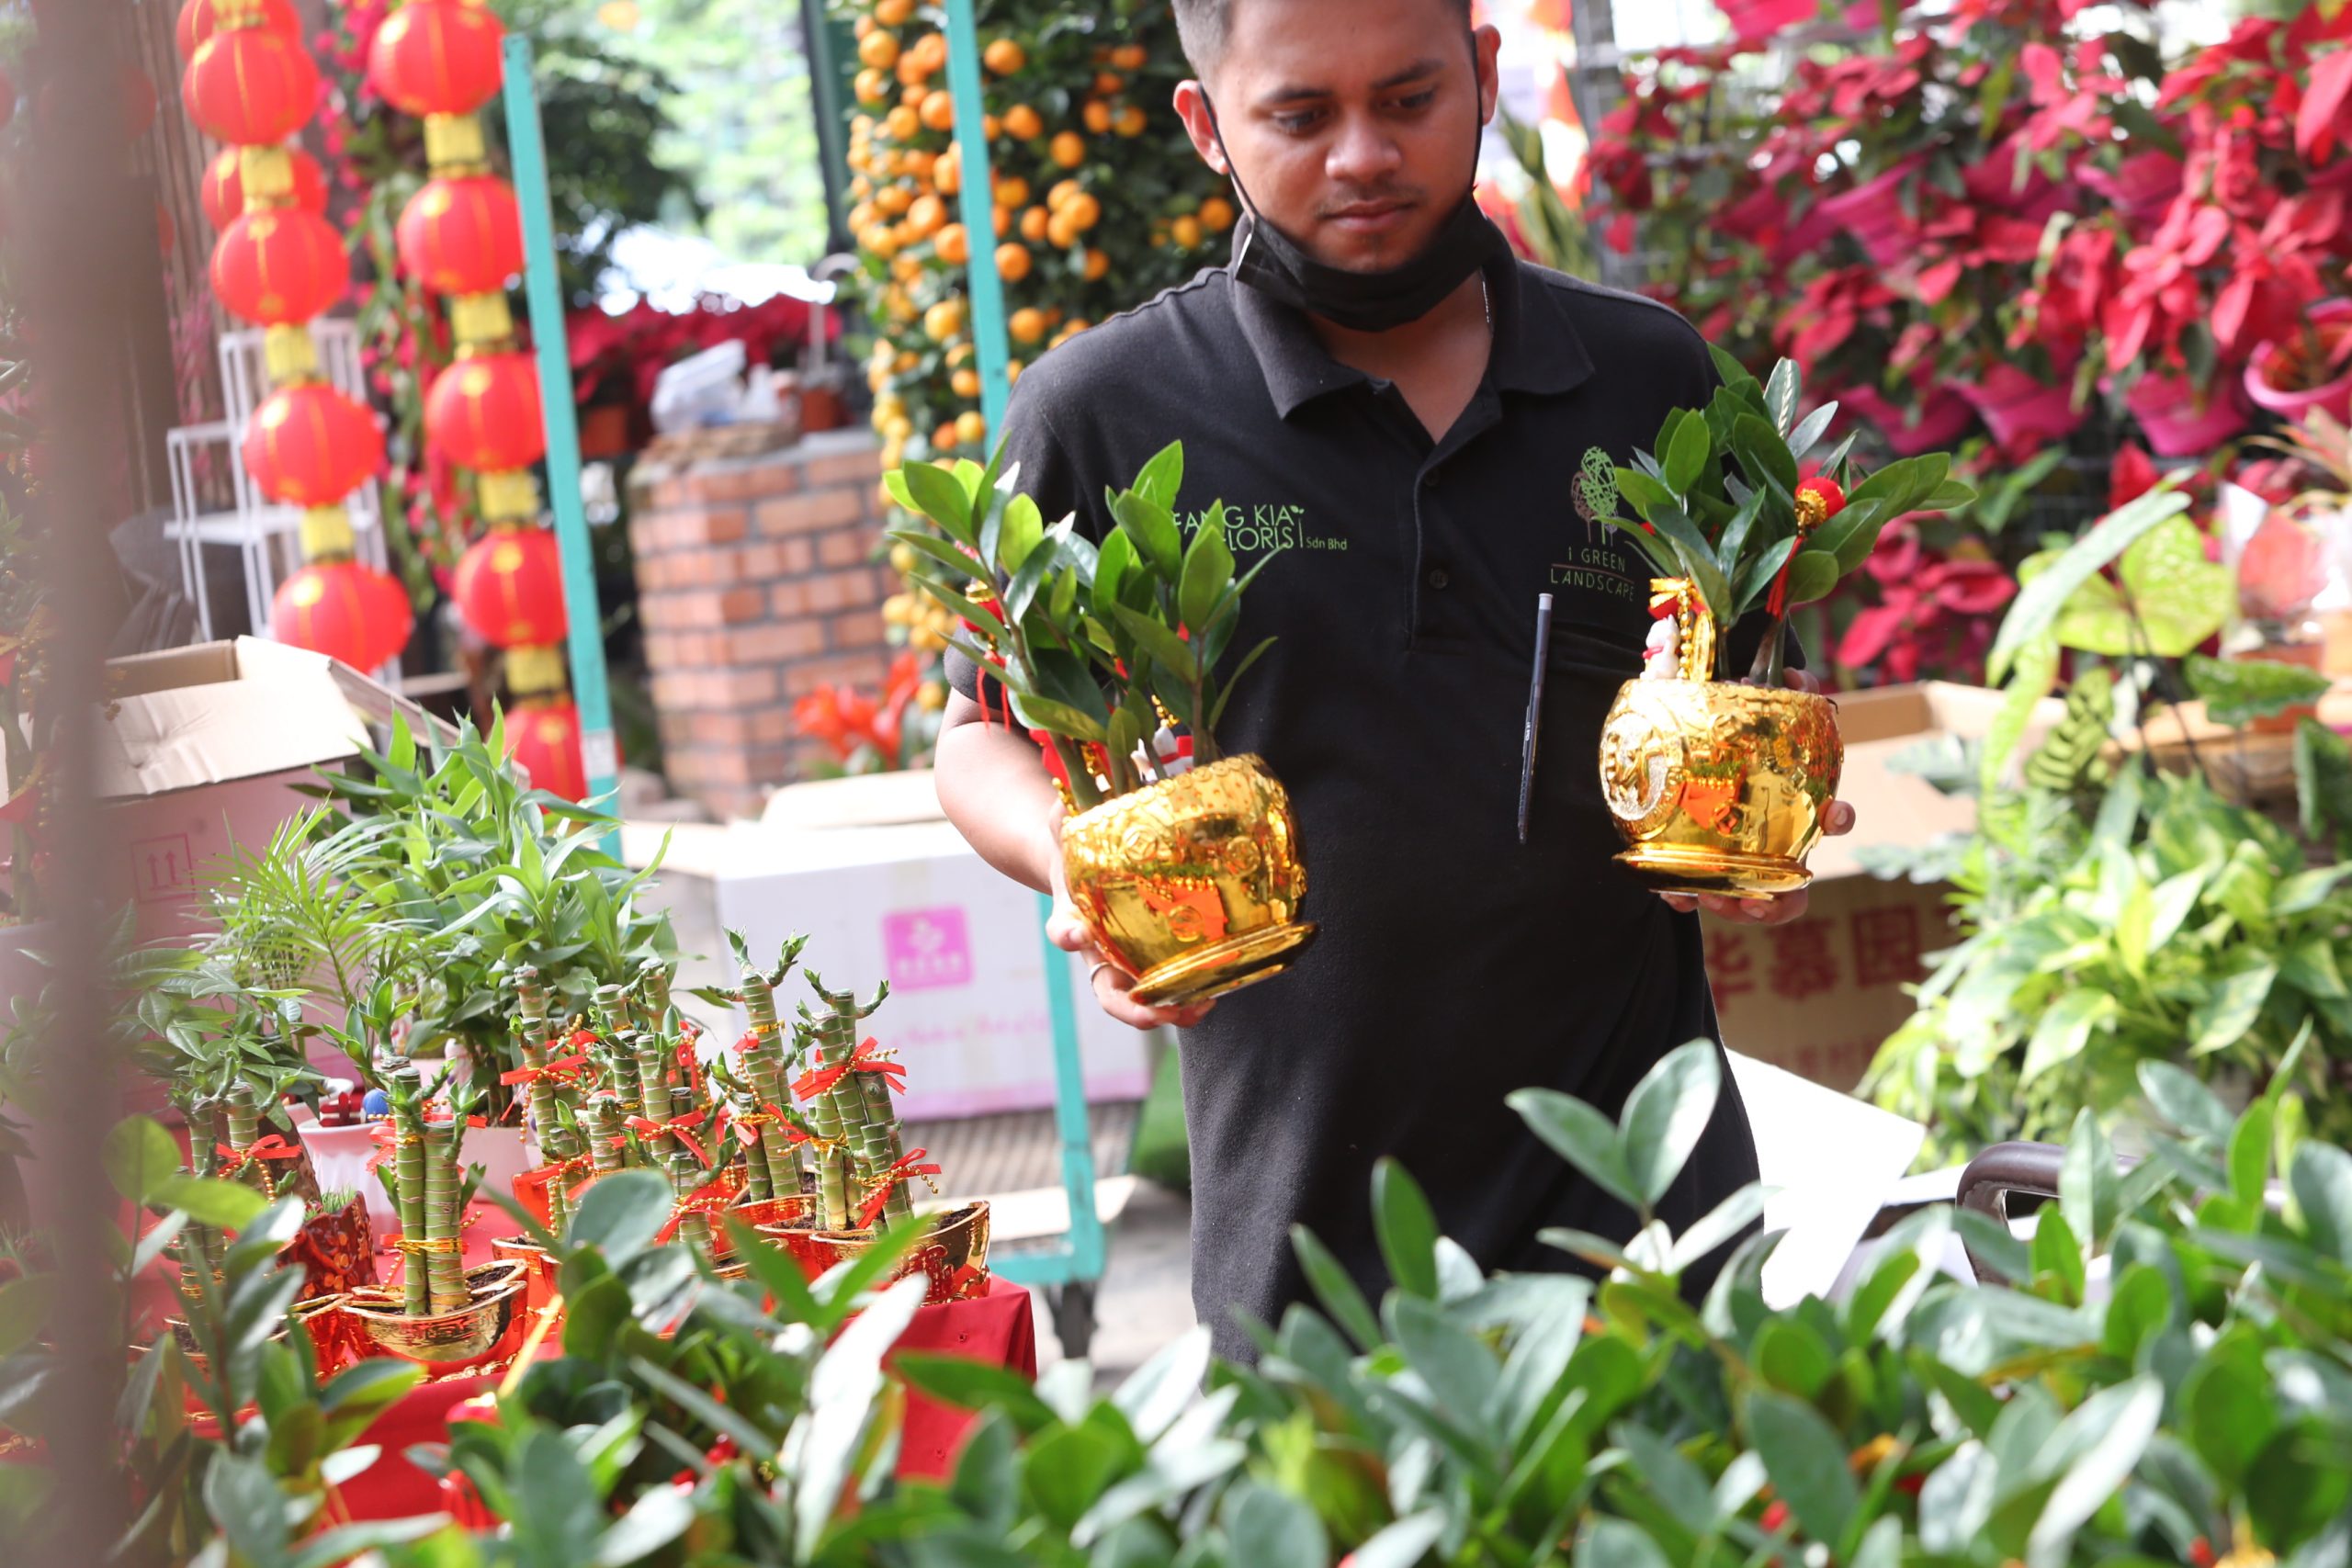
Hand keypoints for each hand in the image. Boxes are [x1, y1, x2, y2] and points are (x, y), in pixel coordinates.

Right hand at [1043, 810, 1214, 1031]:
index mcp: (1072, 919)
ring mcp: (1127, 963)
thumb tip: (1067, 799)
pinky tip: (1215, 990)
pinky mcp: (1155, 961)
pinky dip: (1190, 995)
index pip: (1063, 931)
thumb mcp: (1064, 827)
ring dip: (1170, 1010)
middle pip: (1109, 993)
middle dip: (1132, 1009)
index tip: (1077, 934)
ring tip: (1198, 1006)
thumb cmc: (1074, 847)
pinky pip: (1170, 988)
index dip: (1069, 936)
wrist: (1083, 862)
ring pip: (1143, 1002)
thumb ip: (1063, 816)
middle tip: (1154, 1013)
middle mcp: (1099, 952)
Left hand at [1658, 667, 1854, 927]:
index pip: (1830, 812)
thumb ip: (1762, 683)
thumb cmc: (1713, 717)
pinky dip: (1690, 898)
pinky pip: (1702, 891)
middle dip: (1787, 896)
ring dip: (1746, 907)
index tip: (1835, 817)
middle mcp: (1773, 832)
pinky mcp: (1701, 863)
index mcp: (1789, 797)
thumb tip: (1792, 672)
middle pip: (1794, 879)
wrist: (1671, 734)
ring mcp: (1740, 854)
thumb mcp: (1728, 694)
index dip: (1838, 818)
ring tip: (1724, 903)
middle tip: (1765, 900)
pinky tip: (1678, 898)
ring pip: (1757, 894)